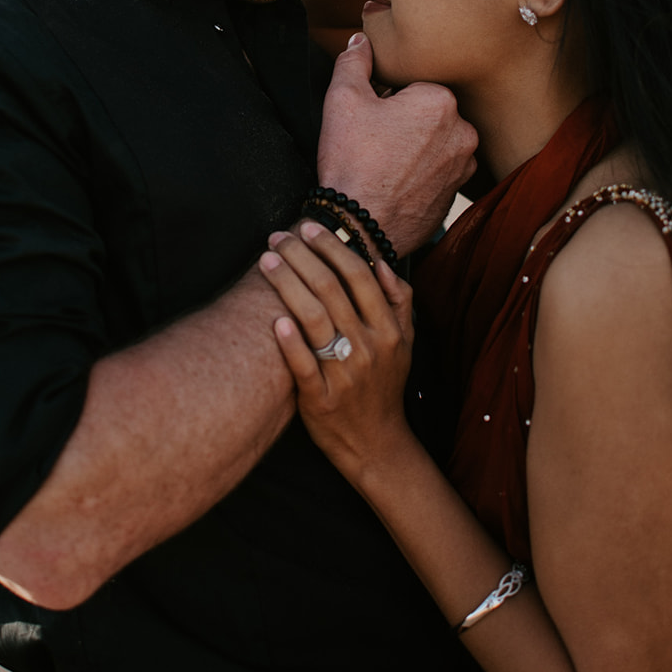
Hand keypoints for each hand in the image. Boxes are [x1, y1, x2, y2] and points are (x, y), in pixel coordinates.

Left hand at [258, 220, 414, 481]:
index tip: (308, 227)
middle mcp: (368, 347)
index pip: (359, 276)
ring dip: (288, 285)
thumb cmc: (383, 385)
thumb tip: (382, 263)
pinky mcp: (320, 398)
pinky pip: (303, 365)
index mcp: (388, 329)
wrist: (376, 443)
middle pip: (331, 289)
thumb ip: (400, 301)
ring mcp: (344, 374)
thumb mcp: (404, 343)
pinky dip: (290, 341)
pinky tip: (274, 318)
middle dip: (301, 257)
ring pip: (314, 319)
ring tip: (266, 261)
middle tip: (277, 237)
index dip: (332, 247)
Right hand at [316, 33, 477, 253]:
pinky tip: (396, 182)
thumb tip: (360, 40)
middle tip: (374, 142)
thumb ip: (354, 61)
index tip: (371, 119)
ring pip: (435, 142)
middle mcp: (464, 131)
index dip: (386, 99)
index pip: (412, 86)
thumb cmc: (352, 163)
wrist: (360, 228)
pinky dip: (421, 173)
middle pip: (427, 113)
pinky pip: (438, 171)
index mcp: (441, 100)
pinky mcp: (457, 193)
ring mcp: (464, 166)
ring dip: (415, 147)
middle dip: (404, 122)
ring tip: (385, 164)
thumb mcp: (343, 100)